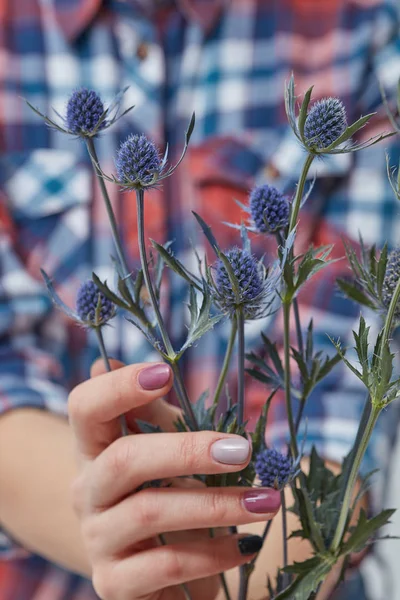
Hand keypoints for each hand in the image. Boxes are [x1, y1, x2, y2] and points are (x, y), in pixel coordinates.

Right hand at [69, 359, 280, 599]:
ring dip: (217, 504)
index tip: (165, 373)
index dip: (118, 387)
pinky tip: (247, 544)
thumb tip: (146, 364)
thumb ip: (161, 415)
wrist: (159, 570)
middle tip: (242, 450)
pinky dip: (214, 553)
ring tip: (265, 501)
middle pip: (124, 458)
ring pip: (150, 511)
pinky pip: (167, 564)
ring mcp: (97, 538)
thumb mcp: (168, 450)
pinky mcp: (114, 584)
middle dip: (188, 450)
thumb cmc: (169, 493)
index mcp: (95, 448)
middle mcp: (86, 490)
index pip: (85, 407)